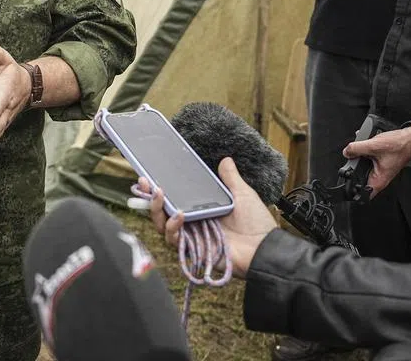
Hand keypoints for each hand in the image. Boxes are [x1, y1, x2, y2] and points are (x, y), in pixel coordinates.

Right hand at [142, 157, 276, 278]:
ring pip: (162, 225)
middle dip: (150, 197)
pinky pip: (173, 239)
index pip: (175, 198)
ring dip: (156, 209)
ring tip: (159, 194)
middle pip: (162, 212)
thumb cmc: (256, 224)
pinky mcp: (192, 250)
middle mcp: (193, 223)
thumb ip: (231, 179)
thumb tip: (226, 160)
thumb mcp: (242, 195)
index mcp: (201, 209)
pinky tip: (179, 215)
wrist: (264, 248)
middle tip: (145, 182)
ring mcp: (191, 236)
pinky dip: (172, 226)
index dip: (160, 189)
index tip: (149, 175)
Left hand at [343, 126, 410, 195]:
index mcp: (379, 180)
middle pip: (358, 177)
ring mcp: (379, 169)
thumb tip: (346, 152)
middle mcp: (379, 177)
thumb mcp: (374, 145)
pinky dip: (364, 151)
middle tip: (352, 158)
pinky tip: (365, 144)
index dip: (353, 192)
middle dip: (352, 167)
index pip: (363, 194)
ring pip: (361, 166)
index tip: (345, 185)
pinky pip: (367, 158)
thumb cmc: (399, 146)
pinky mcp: (379, 162)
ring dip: (358, 157)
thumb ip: (356, 149)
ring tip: (360, 149)